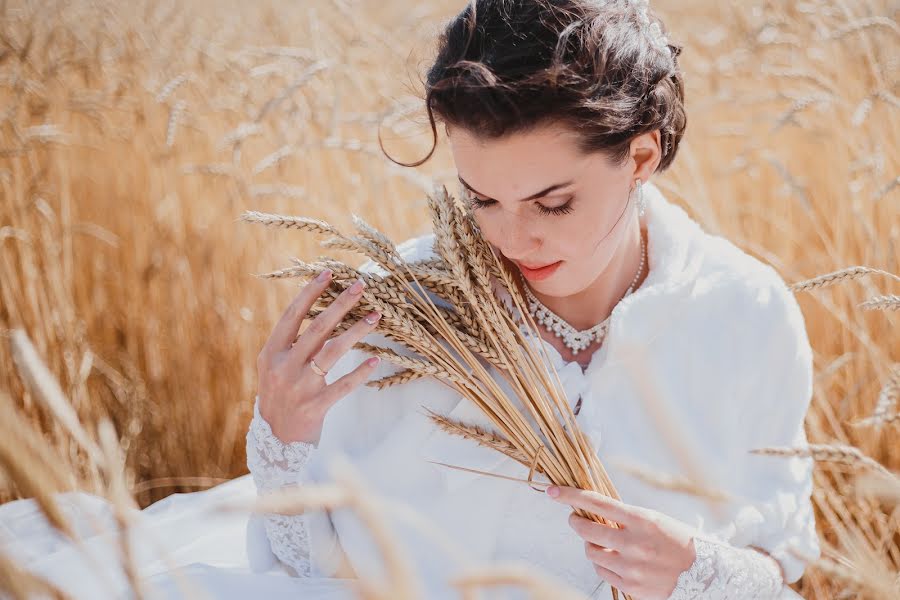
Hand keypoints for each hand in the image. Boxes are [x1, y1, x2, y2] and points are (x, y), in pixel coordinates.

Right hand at [256, 269, 381, 443]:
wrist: (275, 439)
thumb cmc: (279, 394)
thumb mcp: (274, 366)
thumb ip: (291, 342)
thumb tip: (320, 310)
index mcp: (271, 352)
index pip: (292, 316)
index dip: (310, 292)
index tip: (330, 273)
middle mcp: (283, 367)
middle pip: (316, 329)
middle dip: (340, 304)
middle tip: (362, 286)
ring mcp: (299, 388)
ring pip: (332, 353)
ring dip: (356, 331)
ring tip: (376, 315)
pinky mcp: (315, 407)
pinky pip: (342, 386)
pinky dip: (360, 372)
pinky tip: (376, 359)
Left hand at [546, 485, 697, 599]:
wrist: (706, 574)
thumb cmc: (680, 541)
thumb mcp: (655, 520)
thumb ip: (626, 517)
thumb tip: (596, 511)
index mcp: (641, 520)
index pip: (596, 502)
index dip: (570, 495)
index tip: (553, 491)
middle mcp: (634, 543)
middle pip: (586, 529)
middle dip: (576, 521)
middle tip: (576, 519)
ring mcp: (631, 567)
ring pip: (591, 552)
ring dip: (590, 545)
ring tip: (601, 542)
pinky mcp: (631, 586)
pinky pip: (602, 572)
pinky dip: (602, 564)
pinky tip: (613, 559)